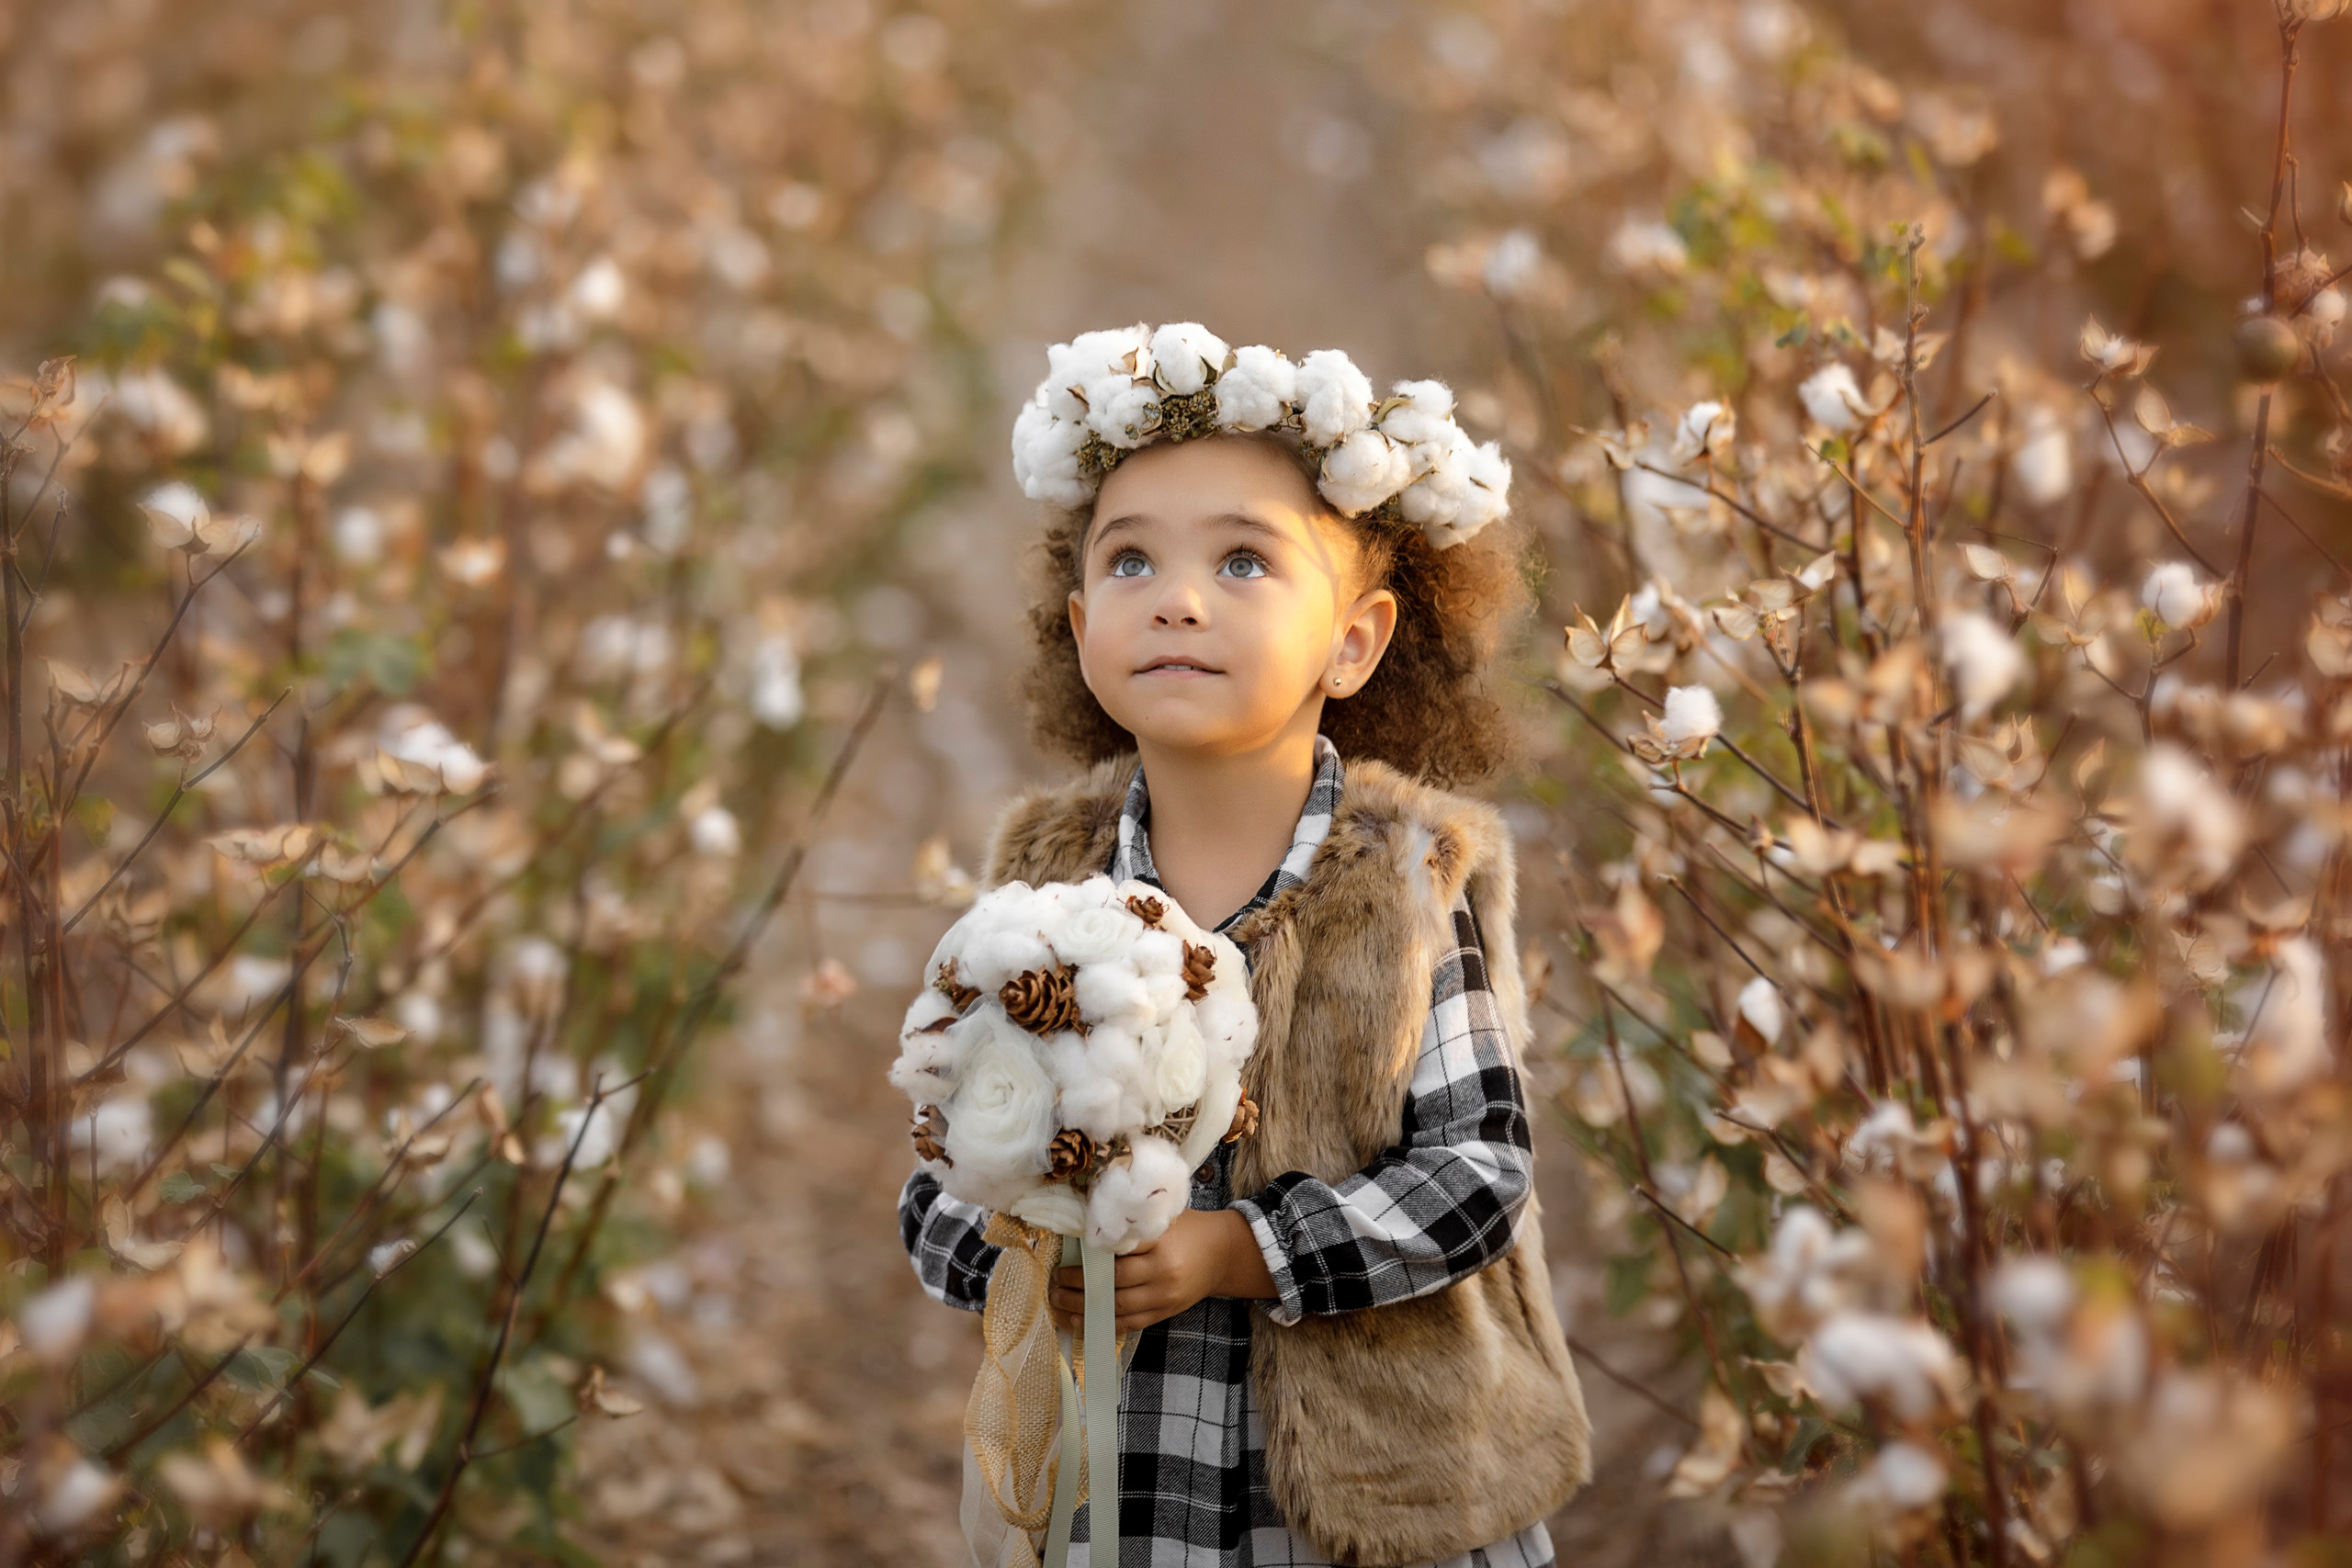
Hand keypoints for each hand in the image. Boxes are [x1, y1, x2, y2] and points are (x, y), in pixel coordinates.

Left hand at [1047, 1209, 1275, 1333]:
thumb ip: (1132, 1223)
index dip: (1088, 1254)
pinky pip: (1128, 1323)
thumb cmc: (1189, 1228)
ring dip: (1083, 1307)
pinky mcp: (1165, 1312)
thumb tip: (1087, 1223)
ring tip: (1058, 1301)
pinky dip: (1101, 1324)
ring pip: (1116, 1307)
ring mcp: (1164, 1297)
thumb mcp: (1164, 1217)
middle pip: (1113, 1282)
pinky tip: (1078, 1322)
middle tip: (1054, 1280)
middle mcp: (1163, 1273)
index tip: (1065, 1254)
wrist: (1223, 1254)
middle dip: (1079, 1284)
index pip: (1118, 1250)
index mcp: (1161, 1242)